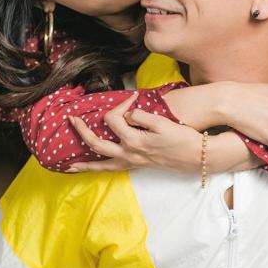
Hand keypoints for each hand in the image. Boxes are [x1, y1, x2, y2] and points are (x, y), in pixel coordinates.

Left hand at [68, 100, 202, 173]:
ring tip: (70, 166)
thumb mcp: (162, 123)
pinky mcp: (138, 166)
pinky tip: (94, 169)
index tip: (131, 98)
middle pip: (96, 144)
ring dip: (85, 164)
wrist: (196, 156)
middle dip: (82, 131)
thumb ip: (141, 116)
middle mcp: (129, 153)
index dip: (120, 105)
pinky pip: (113, 169)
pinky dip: (100, 169)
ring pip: (102, 164)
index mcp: (134, 140)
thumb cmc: (182, 138)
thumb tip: (127, 113)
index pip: (114, 119)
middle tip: (72, 120)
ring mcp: (132, 162)